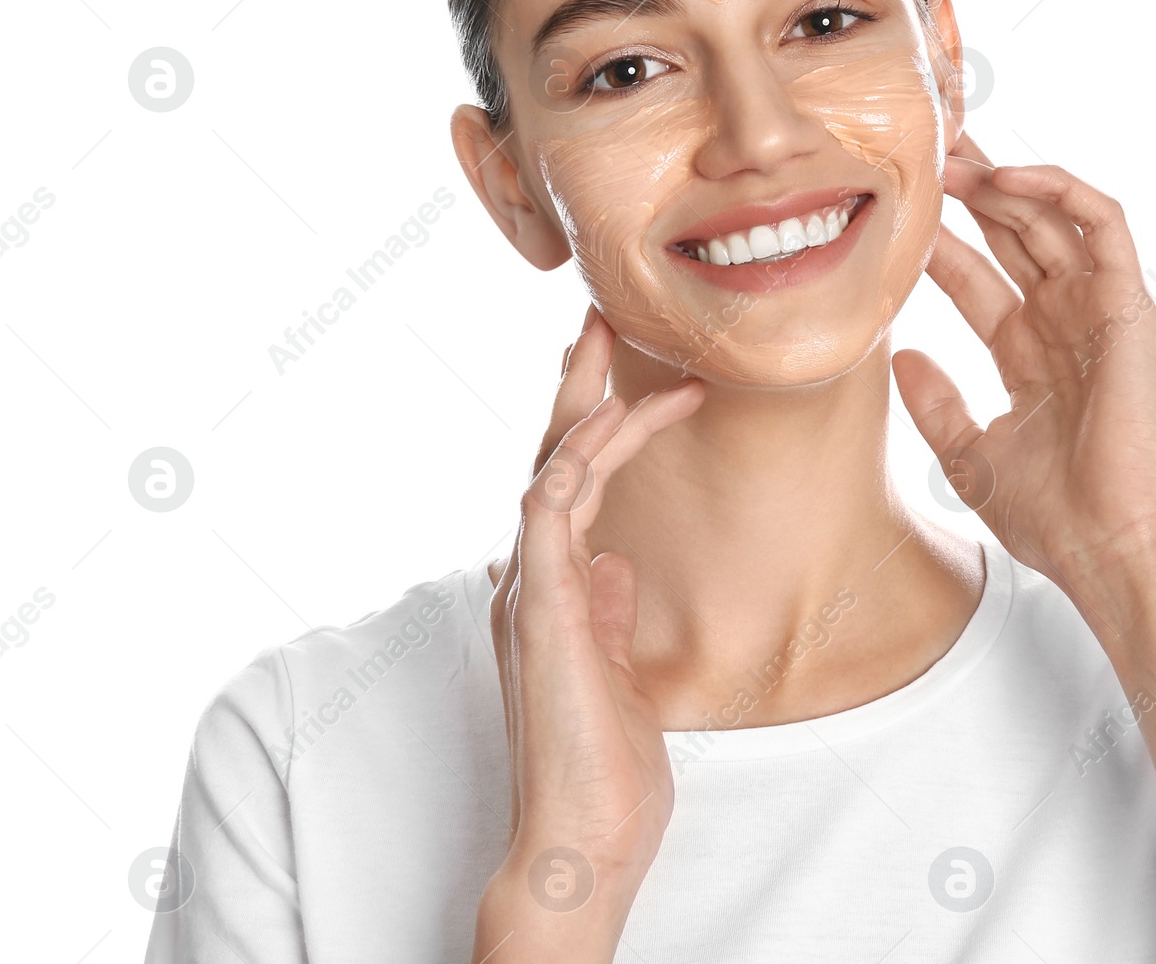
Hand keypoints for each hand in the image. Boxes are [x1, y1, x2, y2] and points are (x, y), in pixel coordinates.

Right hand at [488, 304, 703, 902]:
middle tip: (598, 317)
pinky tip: (612, 417)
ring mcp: (531, 588)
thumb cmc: (603, 765)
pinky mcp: (541, 605)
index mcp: (552, 588)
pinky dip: (580, 458)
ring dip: (583, 400)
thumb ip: (609, 610)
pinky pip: (554, 509)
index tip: (624, 373)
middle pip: (551, 458)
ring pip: (549, 468)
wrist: (581, 839)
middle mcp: (533, 577)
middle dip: (575, 385)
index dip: (592, 424)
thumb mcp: (618, 667)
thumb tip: (620, 564)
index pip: (569, 485)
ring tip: (608, 338)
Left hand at [892, 131, 1155, 623]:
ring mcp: (1099, 309)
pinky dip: (1059, 190)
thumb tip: (899, 356)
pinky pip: (1102, 224)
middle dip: (969, 188)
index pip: (975, 277)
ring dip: (1003, 177)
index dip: (937, 239)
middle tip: (924, 145)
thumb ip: (936, 404)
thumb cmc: (1059, 518)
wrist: (1117, 547)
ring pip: (1052, 217)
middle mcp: (1064, 322)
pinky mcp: (1129, 305)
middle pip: (1014, 233)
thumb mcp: (972, 455)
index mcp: (1030, 353)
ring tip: (950, 150)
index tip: (891, 210)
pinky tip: (1005, 177)